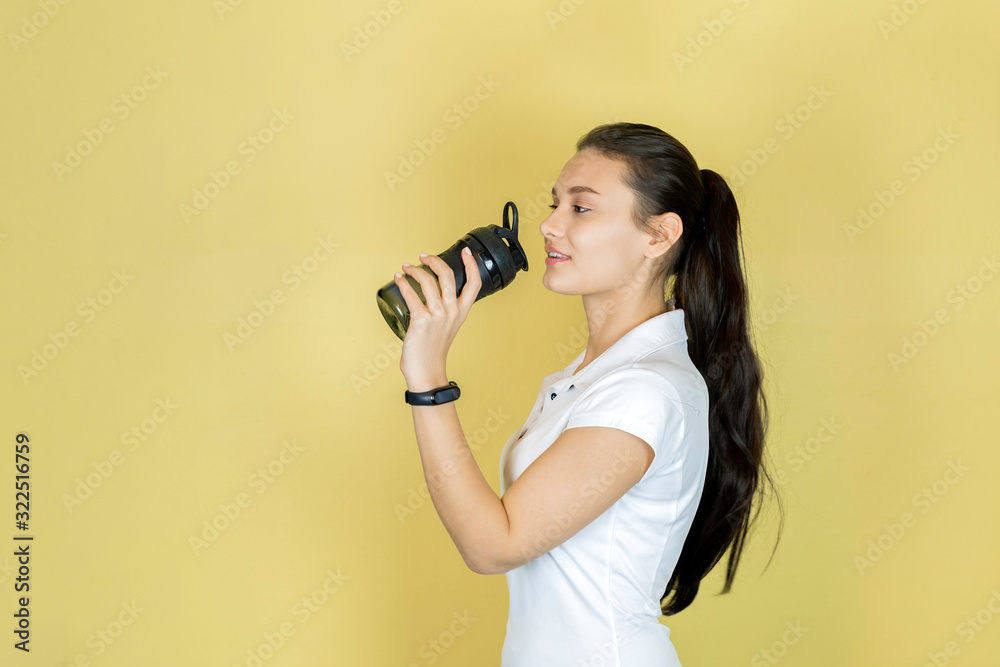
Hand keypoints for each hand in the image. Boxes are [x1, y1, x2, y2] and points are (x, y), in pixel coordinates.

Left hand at [394, 247, 481, 390]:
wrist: (427, 372)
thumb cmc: (433, 351)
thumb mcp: (448, 327)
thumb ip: (446, 311)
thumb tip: (431, 294)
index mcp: (461, 312)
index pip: (474, 284)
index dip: (471, 264)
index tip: (466, 252)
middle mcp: (452, 311)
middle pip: (448, 274)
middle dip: (434, 260)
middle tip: (423, 256)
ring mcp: (437, 315)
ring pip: (428, 280)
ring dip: (415, 270)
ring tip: (406, 268)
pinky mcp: (421, 319)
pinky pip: (411, 294)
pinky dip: (403, 283)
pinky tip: (398, 279)